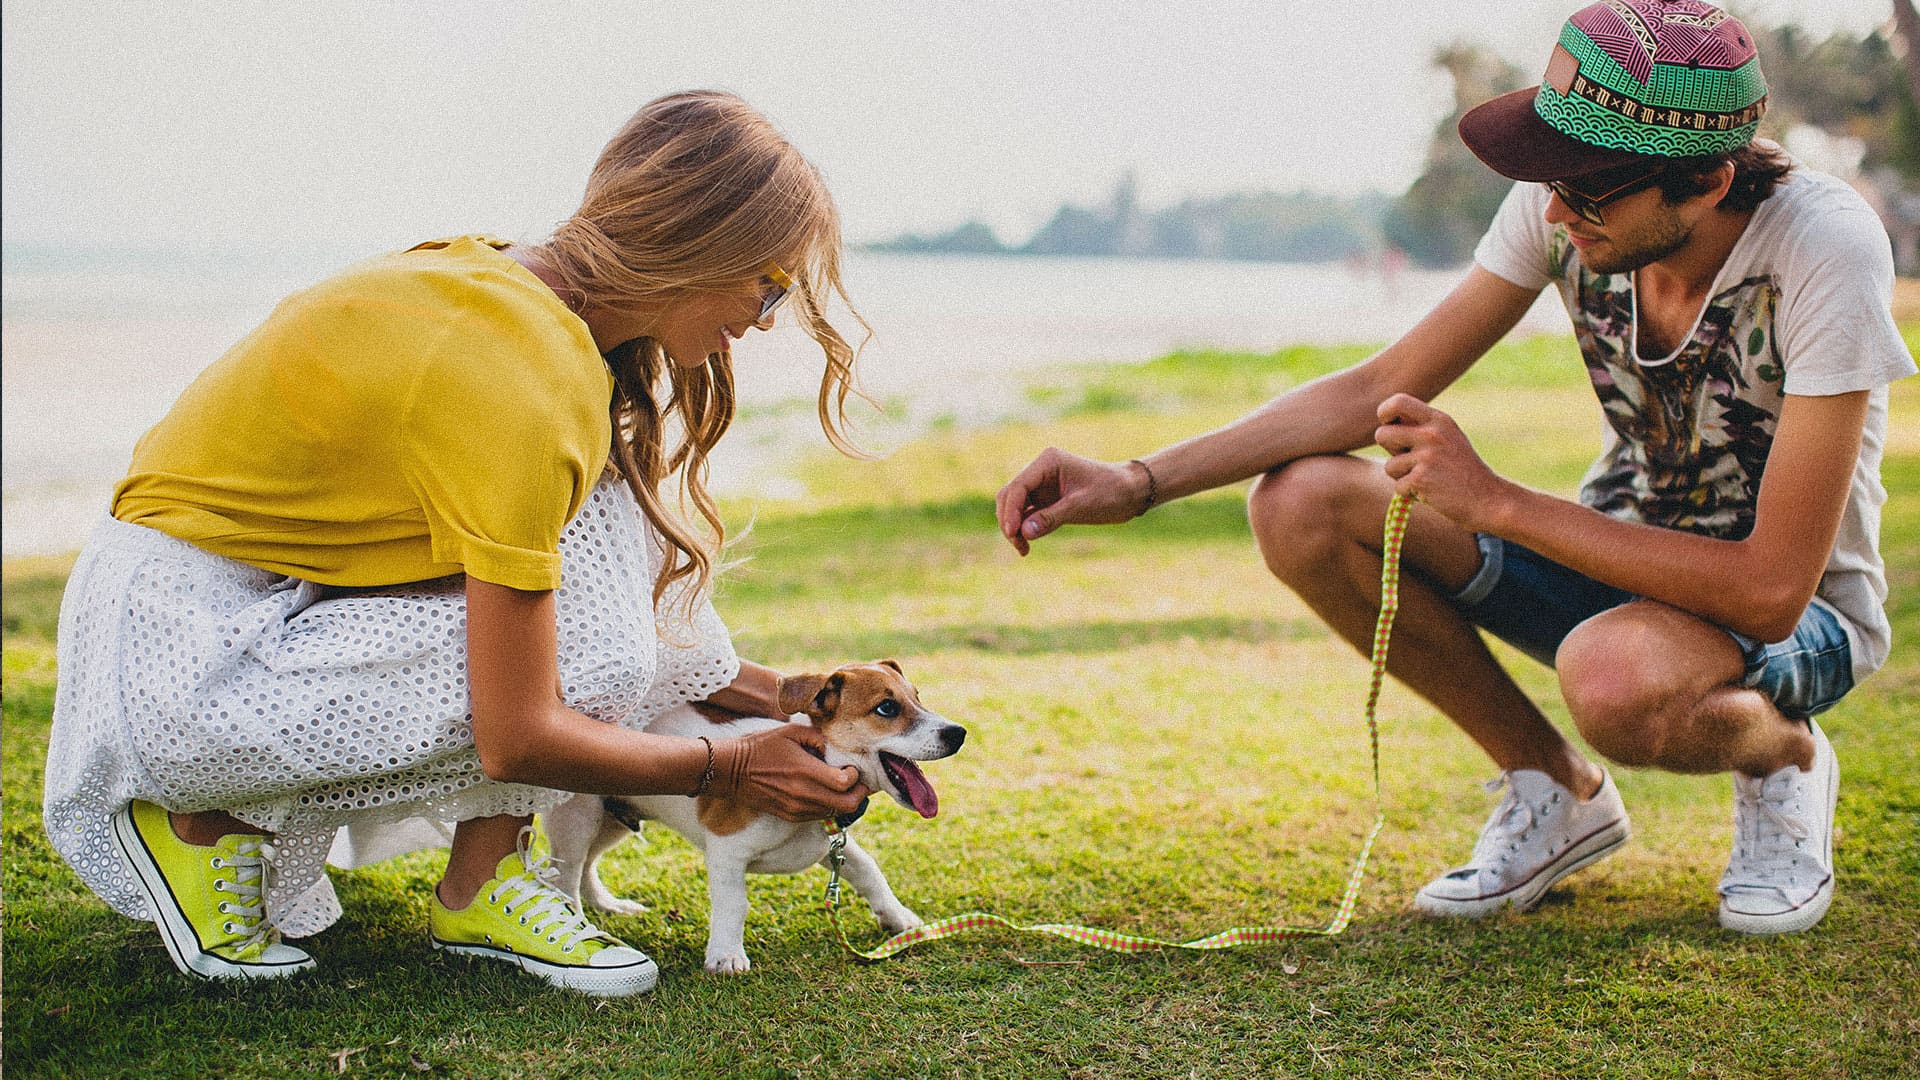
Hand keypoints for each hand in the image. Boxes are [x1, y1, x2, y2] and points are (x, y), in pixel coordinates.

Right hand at [712, 724, 868, 822]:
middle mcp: (803, 795)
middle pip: (847, 805)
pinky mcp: (790, 816)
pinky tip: (823, 792)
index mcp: (804, 772)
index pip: (844, 784)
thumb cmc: (761, 747)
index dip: (855, 776)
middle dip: (858, 793)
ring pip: (835, 813)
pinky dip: (828, 806)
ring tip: (840, 785)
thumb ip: (818, 737)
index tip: (850, 766)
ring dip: (844, 800)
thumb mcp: (791, 732)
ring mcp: (796, 809)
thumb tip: (837, 748)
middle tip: (856, 780)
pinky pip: (820, 816)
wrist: (732, 771)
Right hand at [995, 448, 1146, 554]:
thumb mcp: (1081, 506)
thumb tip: (1024, 532)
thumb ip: (1051, 518)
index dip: (1011, 510)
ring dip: (1014, 527)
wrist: (1131, 492)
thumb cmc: (1111, 492)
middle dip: (1009, 520)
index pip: (1018, 486)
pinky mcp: (1046, 500)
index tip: (1013, 533)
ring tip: (1023, 549)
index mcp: (1047, 462)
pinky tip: (1027, 546)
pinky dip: (1024, 529)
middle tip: (1018, 545)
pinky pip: (1026, 515)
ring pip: (1014, 506)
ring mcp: (1042, 485)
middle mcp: (1040, 471)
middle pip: (1010, 495)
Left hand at [1374, 394, 1511, 531]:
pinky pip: (1398, 487)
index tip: (1389, 425)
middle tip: (1410, 460)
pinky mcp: (1421, 479)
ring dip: (1403, 477)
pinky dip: (1410, 494)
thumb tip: (1386, 421)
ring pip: (1390, 466)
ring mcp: (1426, 457)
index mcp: (1438, 420)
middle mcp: (1431, 434)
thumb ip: (1421, 428)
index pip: (1398, 401)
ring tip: (1428, 478)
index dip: (1385, 413)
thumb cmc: (1463, 470)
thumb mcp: (1448, 438)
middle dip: (1390, 450)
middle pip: (1382, 434)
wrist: (1488, 499)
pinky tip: (1431, 492)